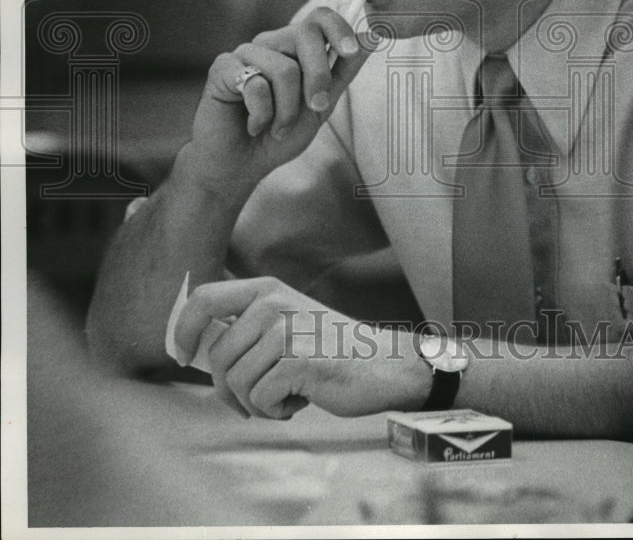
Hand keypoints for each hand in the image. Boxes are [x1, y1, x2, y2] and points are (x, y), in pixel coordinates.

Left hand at [173, 277, 430, 418]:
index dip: (183, 330)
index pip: (204, 299)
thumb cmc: (329, 351)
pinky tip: (299, 401)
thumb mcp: (287, 322)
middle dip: (228, 390)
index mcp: (267, 289)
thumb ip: (247, 327)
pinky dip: (275, 411)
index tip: (181, 355)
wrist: (383, 365)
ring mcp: (286, 330)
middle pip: (216, 357)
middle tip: (258, 398)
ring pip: (235, 383)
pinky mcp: (298, 360)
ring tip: (286, 395)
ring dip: (255, 404)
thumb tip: (194, 348)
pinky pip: (259, 399)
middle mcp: (273, 303)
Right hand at [186, 7, 370, 195]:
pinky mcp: (222, 68)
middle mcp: (270, 44)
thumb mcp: (321, 106)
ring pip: (284, 68)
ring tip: (277, 127)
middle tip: (314, 107)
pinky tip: (253, 126)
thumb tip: (371, 37)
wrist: (241, 164)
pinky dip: (262, 116)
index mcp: (294, 48)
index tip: (351, 51)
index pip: (319, 18)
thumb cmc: (279, 134)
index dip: (339, 28)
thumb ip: (342, 72)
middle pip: (305, 34)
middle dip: (318, 76)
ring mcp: (245, 53)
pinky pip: (256, 85)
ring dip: (288, 110)